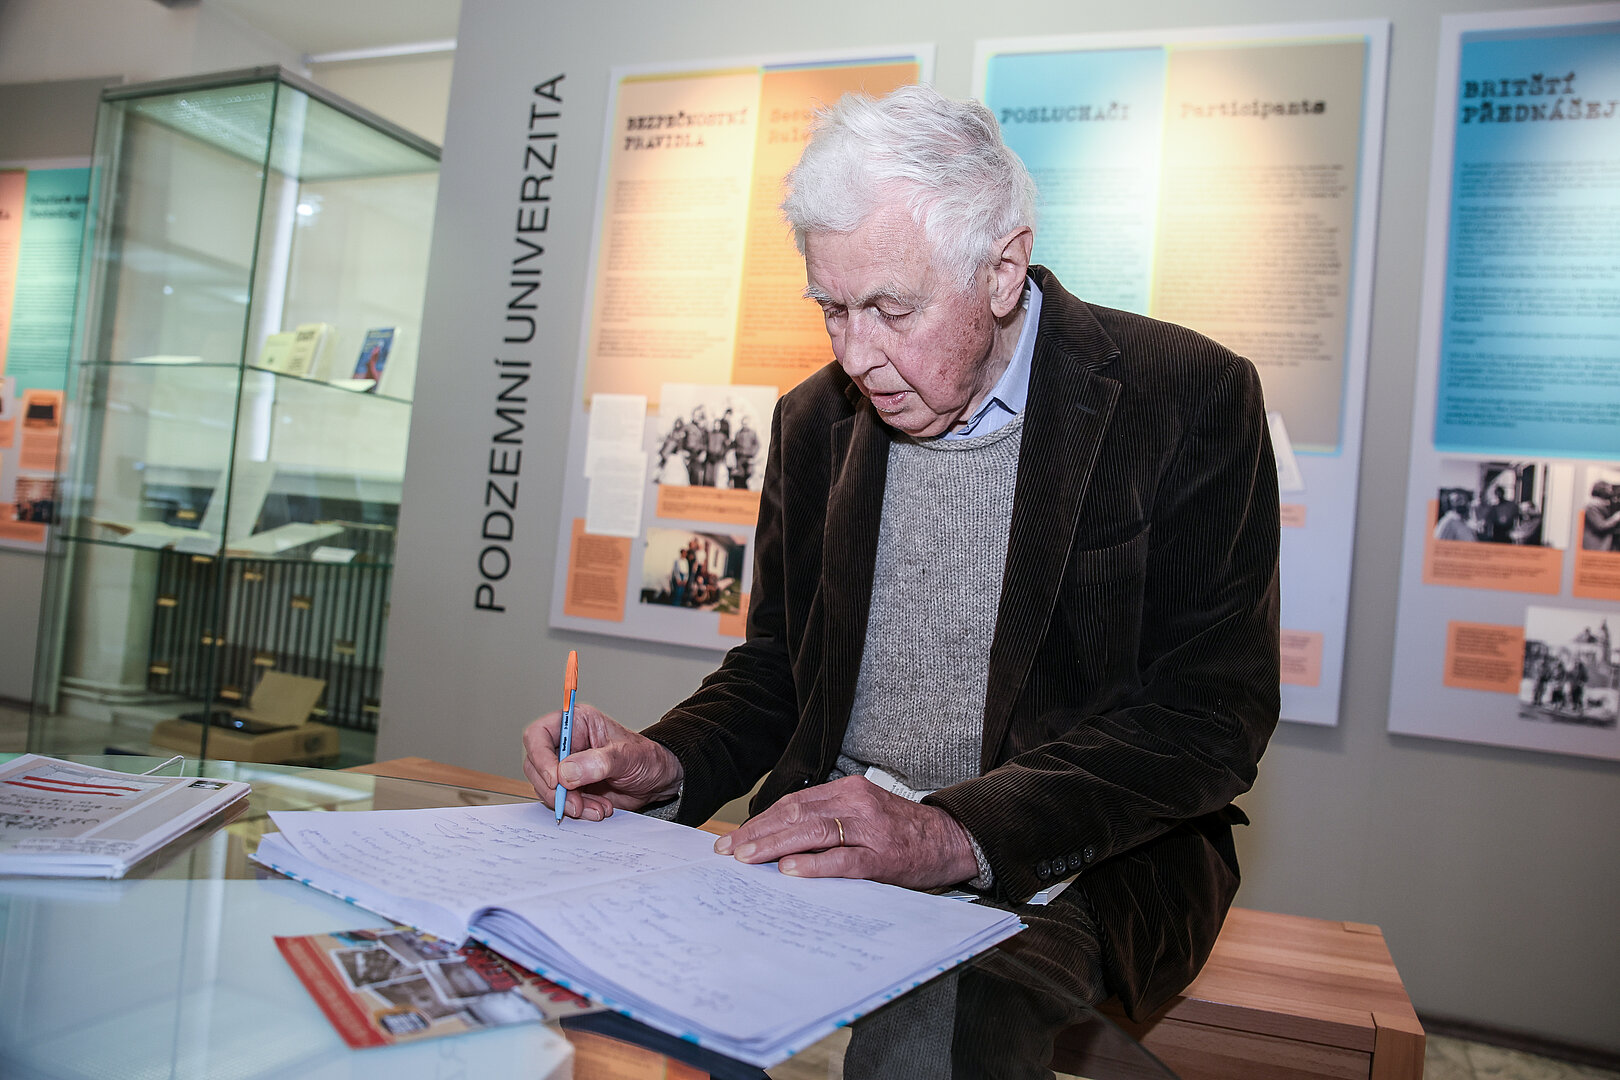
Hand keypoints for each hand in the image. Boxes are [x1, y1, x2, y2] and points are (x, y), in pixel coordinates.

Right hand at [521, 703, 682, 820]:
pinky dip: (576, 810)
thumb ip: (597, 762)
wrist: (658, 780)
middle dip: (554, 789)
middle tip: (576, 804)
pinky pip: (560, 802)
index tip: (555, 780)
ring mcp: (567, 767)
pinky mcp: (572, 788)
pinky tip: (598, 809)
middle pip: (536, 765)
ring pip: (546, 787)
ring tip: (597, 808)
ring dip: (568, 803)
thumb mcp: (627, 756)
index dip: (540, 757)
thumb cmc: (646, 758)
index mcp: (576, 723)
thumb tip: (565, 773)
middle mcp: (566, 744)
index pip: (538, 734)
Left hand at [714, 776, 978, 889]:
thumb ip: (829, 821)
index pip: (794, 803)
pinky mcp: (881, 856)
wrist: (951, 840)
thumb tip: (780, 844)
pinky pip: (842, 860)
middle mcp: (855, 803)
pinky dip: (813, 865)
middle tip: (729, 852)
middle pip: (795, 814)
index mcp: (848, 790)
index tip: (734, 839)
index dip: (760, 821)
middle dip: (757, 834)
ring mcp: (869, 829)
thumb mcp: (863, 815)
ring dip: (774, 847)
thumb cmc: (902, 832)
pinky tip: (789, 871)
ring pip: (811, 833)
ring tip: (747, 860)